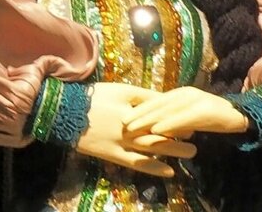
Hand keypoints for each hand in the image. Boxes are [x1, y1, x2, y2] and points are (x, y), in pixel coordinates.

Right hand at [75, 82, 198, 177]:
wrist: (65, 114)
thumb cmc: (95, 98)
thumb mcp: (122, 90)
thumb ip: (145, 96)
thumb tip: (167, 100)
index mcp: (134, 108)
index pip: (162, 113)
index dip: (178, 117)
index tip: (192, 120)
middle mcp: (131, 127)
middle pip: (161, 131)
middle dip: (180, 134)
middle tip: (197, 136)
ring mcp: (122, 143)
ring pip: (153, 148)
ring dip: (173, 151)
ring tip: (191, 153)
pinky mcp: (113, 155)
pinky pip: (136, 163)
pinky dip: (153, 168)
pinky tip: (168, 171)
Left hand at [121, 86, 249, 137]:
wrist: (240, 116)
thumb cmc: (213, 118)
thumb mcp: (189, 118)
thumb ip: (173, 120)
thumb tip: (154, 128)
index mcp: (180, 94)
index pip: (156, 101)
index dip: (139, 109)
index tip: (123, 117)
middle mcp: (186, 94)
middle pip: (158, 104)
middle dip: (139, 114)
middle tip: (122, 123)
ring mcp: (195, 100)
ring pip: (167, 110)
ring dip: (149, 119)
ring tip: (134, 127)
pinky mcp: (204, 109)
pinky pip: (183, 117)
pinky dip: (169, 123)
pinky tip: (157, 130)